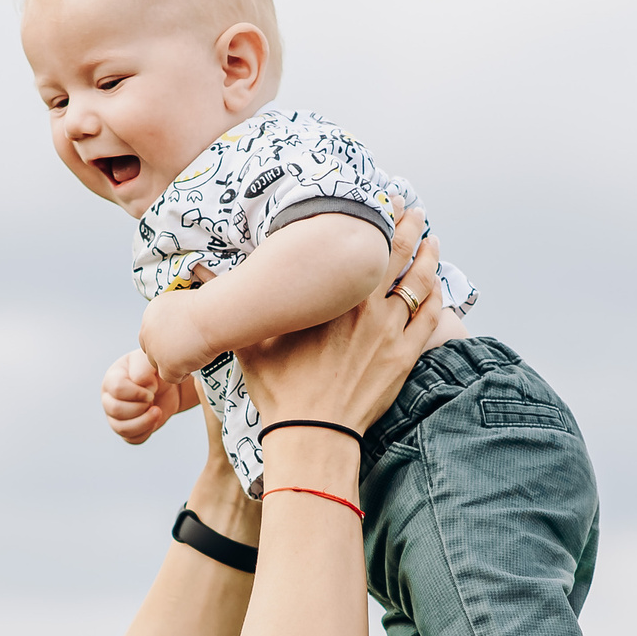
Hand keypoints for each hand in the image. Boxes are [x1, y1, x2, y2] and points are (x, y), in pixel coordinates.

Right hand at [101, 349, 186, 445]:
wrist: (169, 387)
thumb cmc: (156, 371)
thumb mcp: (150, 362)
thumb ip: (143, 367)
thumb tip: (140, 383)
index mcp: (112, 378)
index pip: (117, 388)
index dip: (138, 392)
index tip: (153, 387)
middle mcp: (109, 398)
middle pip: (116, 410)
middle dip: (140, 407)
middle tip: (153, 399)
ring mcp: (115, 416)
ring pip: (121, 428)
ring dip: (144, 421)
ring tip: (157, 410)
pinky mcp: (127, 430)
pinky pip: (132, 439)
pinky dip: (146, 432)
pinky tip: (155, 419)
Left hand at [139, 288, 213, 380]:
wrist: (215, 317)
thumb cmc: (209, 309)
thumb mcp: (184, 305)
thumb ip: (174, 317)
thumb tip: (178, 329)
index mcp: (152, 313)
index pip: (150, 334)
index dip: (166, 341)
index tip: (182, 340)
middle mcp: (147, 330)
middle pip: (152, 351)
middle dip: (168, 354)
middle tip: (189, 349)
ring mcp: (155, 349)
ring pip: (160, 366)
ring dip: (177, 363)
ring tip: (196, 353)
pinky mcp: (165, 365)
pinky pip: (171, 377)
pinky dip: (185, 373)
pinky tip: (197, 361)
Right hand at [235, 209, 440, 433]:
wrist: (313, 434)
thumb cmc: (280, 391)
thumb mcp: (250, 343)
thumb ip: (239, 307)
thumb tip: (199, 274)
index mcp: (331, 298)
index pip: (358, 246)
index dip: (372, 219)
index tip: (378, 201)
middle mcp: (365, 307)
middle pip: (395, 253)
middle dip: (406, 225)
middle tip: (412, 208)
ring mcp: (389, 332)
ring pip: (419, 282)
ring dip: (427, 256)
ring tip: (432, 238)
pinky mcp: (404, 357)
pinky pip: (429, 318)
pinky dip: (436, 296)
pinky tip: (437, 284)